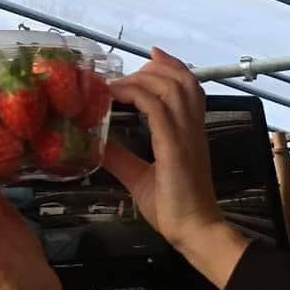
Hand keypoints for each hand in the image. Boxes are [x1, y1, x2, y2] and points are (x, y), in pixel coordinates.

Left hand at [103, 48, 246, 287]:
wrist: (194, 232)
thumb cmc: (173, 209)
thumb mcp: (139, 176)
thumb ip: (121, 156)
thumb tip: (95, 141)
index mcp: (189, 134)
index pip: (189, 87)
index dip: (172, 65)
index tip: (151, 57)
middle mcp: (192, 129)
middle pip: (182, 79)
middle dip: (153, 67)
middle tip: (126, 75)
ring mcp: (185, 136)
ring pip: (170, 86)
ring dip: (141, 78)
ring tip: (118, 86)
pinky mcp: (174, 147)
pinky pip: (156, 107)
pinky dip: (135, 94)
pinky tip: (116, 97)